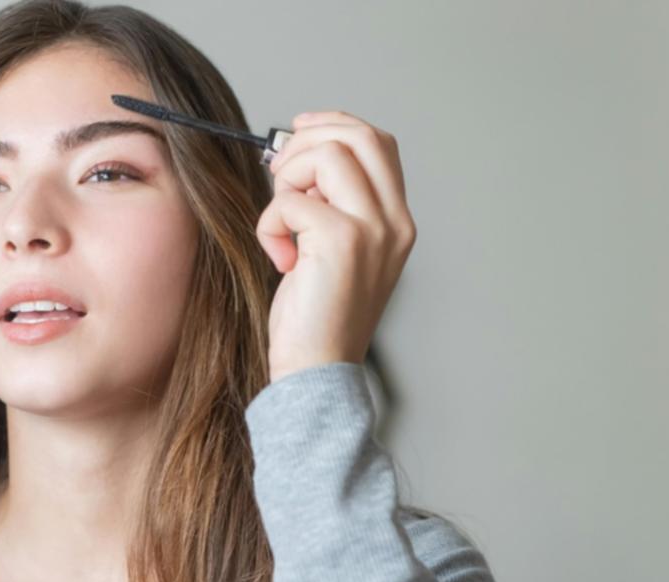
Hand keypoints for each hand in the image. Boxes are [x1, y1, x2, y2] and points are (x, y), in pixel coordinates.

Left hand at [256, 110, 417, 383]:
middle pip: (359, 134)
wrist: (317, 369)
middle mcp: (394, 222)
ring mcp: (372, 230)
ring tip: (282, 224)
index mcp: (397, 221)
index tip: (296, 135)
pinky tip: (280, 258)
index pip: (378, 142)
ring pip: (327, 154)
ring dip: (287, 180)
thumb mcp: (335, 248)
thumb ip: (333, 203)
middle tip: (279, 173)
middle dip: (307, 140)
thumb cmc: (317, 315)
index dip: (334, 126)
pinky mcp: (341, 242)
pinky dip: (271, 224)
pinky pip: (291, 201)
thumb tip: (298, 155)